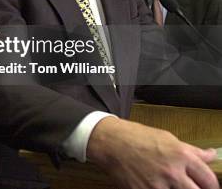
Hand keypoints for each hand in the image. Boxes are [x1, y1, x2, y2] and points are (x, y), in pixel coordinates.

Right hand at [87, 117, 218, 188]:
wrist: (109, 142)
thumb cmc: (135, 136)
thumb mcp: (167, 138)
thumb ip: (191, 150)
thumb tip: (210, 155)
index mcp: (181, 155)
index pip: (209, 179)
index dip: (212, 186)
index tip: (209, 187)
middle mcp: (172, 172)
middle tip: (191, 188)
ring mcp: (157, 185)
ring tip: (169, 184)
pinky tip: (154, 184)